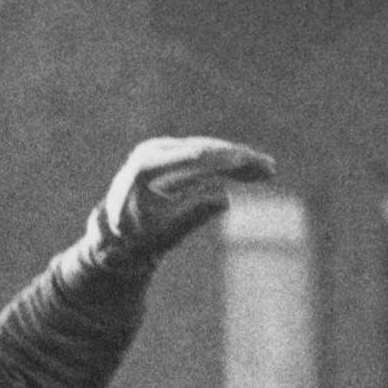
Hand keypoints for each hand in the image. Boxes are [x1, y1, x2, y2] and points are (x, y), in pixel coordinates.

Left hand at [94, 136, 278, 267]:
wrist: (117, 229)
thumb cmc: (136, 237)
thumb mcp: (162, 234)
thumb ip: (191, 216)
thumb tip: (224, 199)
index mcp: (143, 168)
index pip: (181, 157)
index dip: (212, 157)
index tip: (235, 156)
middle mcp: (156, 151)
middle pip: (202, 150)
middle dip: (236, 159)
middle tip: (265, 168)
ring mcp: (168, 152)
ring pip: (212, 152)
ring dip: (242, 161)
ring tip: (270, 170)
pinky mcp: (180, 157)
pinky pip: (212, 158)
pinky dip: (235, 166)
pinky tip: (258, 171)